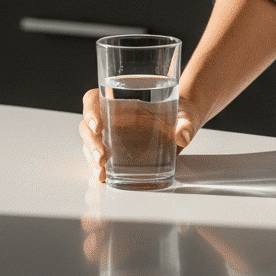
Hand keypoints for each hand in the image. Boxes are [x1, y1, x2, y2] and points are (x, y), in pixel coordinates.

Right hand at [79, 87, 198, 183]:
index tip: (97, 125)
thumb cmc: (181, 113)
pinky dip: (97, 168)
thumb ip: (186, 124)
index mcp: (122, 98)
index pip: (94, 99)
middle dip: (92, 142)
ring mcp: (110, 135)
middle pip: (88, 125)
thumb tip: (184, 135)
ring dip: (92, 158)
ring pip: (90, 143)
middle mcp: (111, 116)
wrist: (184, 124)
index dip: (90, 110)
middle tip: (102, 156)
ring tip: (101, 171)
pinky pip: (98, 158)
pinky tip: (103, 177)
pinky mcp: (115, 152)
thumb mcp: (186, 115)